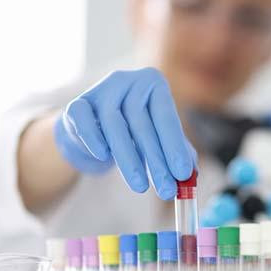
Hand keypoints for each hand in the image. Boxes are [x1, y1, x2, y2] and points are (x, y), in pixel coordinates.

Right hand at [54, 67, 196, 199]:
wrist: (92, 131)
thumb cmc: (133, 133)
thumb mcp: (159, 138)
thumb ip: (178, 151)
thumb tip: (193, 174)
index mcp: (153, 83)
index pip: (166, 117)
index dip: (175, 147)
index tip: (183, 174)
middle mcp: (127, 80)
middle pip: (142, 124)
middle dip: (156, 161)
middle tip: (166, 189)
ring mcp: (100, 90)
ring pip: (115, 126)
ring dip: (129, 159)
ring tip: (141, 187)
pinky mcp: (76, 104)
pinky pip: (85, 121)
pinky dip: (94, 139)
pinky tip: (104, 157)